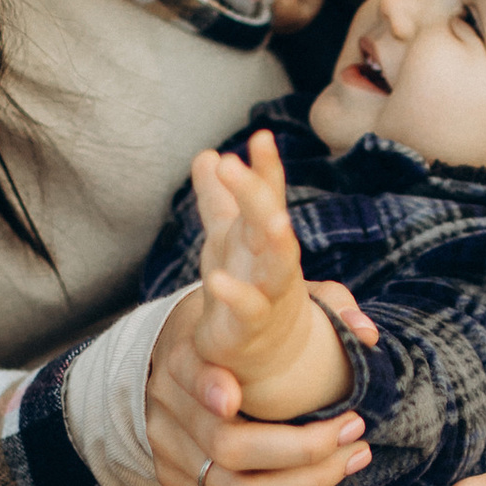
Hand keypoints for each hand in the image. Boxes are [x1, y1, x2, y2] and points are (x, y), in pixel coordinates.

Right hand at [145, 289, 373, 485]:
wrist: (174, 364)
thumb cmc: (238, 332)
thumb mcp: (266, 303)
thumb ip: (320, 304)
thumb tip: (367, 333)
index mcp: (183, 353)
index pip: (188, 371)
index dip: (207, 386)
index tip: (234, 397)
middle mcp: (167, 409)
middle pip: (227, 446)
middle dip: (301, 447)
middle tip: (354, 426)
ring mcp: (171, 453)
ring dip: (306, 483)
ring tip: (353, 457)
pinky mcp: (182, 484)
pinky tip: (326, 480)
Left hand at [185, 131, 359, 419]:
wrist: (265, 349)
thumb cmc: (248, 285)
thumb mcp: (228, 238)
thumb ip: (219, 198)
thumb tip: (207, 155)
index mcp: (262, 235)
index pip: (268, 194)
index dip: (265, 167)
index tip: (260, 136)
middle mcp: (272, 261)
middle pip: (270, 222)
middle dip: (257, 194)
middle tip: (235, 164)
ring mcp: (268, 294)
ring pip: (278, 265)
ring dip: (277, 241)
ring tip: (268, 218)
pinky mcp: (249, 328)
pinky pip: (248, 312)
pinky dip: (237, 297)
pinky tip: (217, 280)